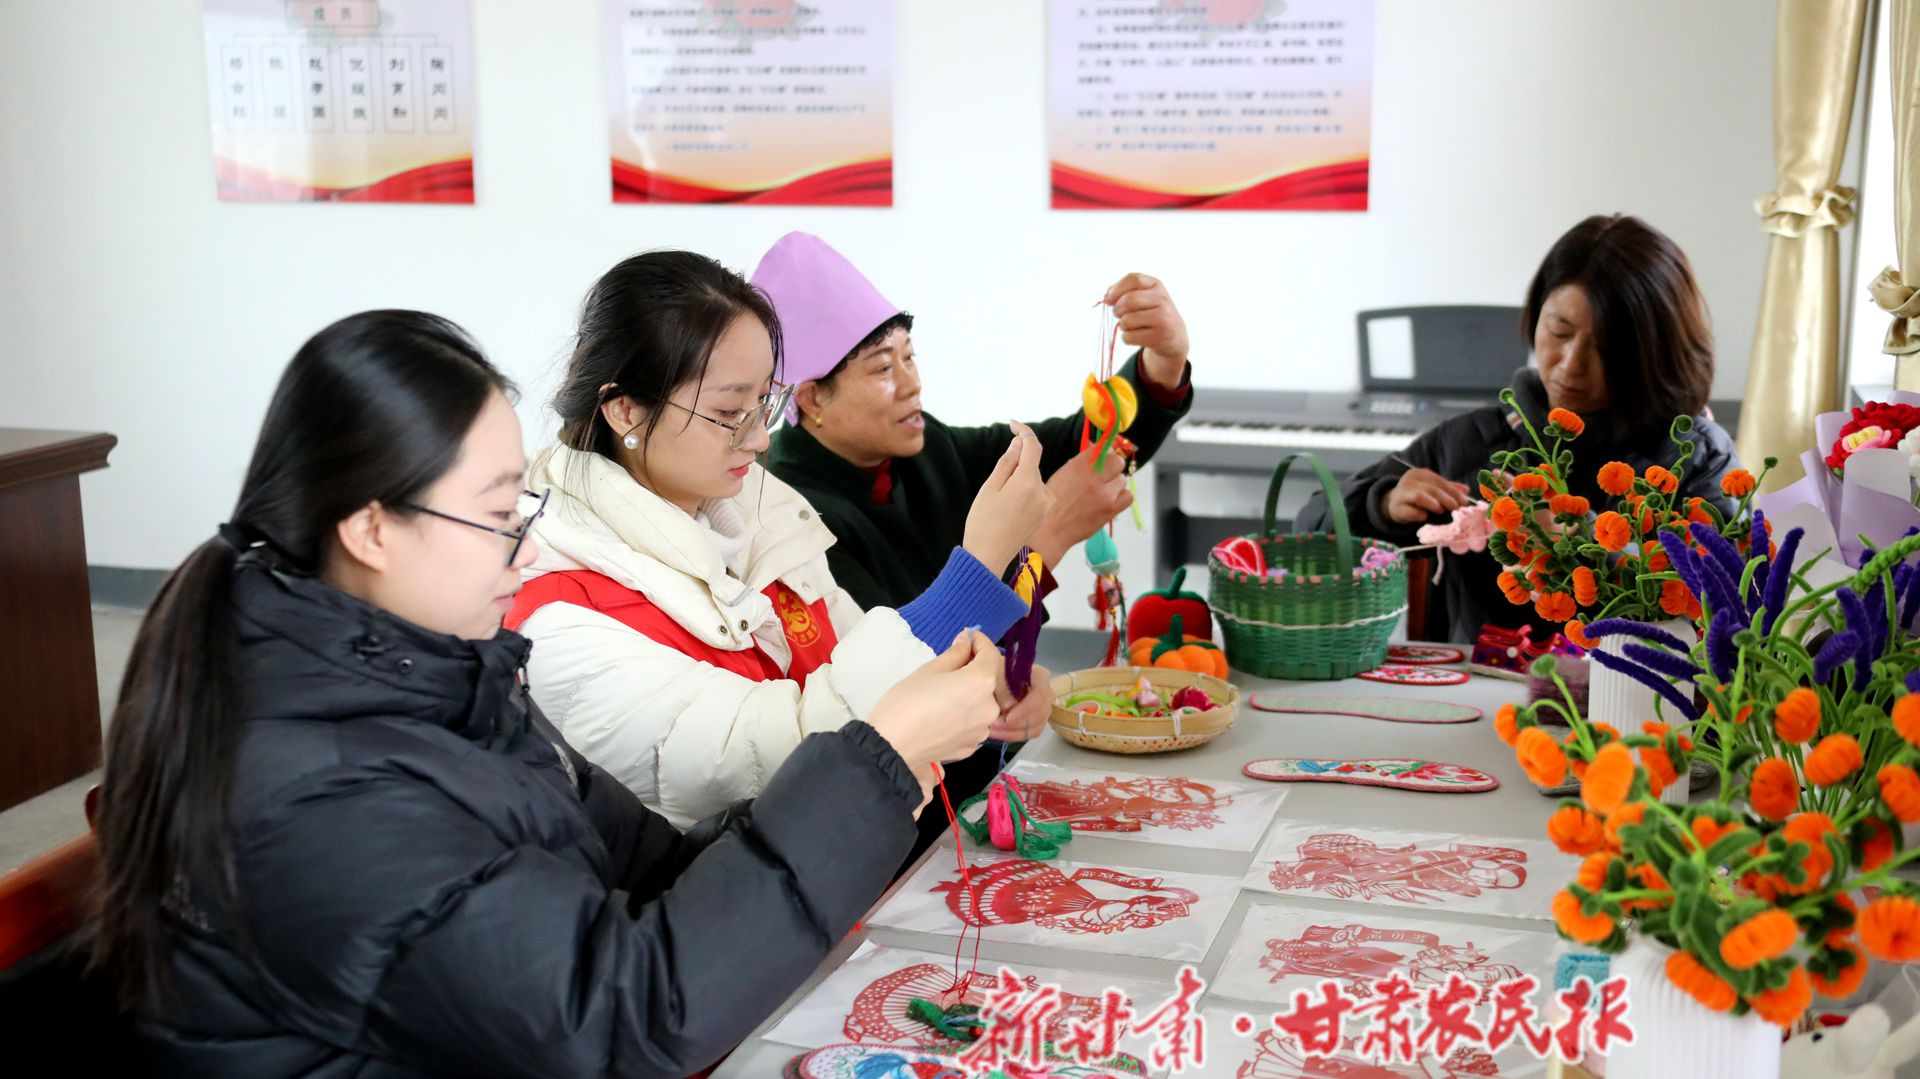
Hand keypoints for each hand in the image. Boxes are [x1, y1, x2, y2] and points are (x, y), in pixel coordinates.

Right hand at [867, 630, 1001, 774]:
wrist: (892, 745)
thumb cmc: (907, 701)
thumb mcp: (929, 670)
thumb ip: (954, 654)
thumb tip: (966, 642)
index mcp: (981, 682)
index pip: (991, 654)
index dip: (979, 641)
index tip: (967, 637)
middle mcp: (989, 707)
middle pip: (989, 681)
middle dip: (975, 670)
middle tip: (953, 665)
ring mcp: (982, 730)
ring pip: (982, 704)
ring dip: (971, 694)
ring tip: (946, 694)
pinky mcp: (971, 747)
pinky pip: (973, 724)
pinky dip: (965, 716)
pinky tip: (944, 716)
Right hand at [963, 421, 1052, 572]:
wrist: (989, 557)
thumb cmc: (983, 523)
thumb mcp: (990, 487)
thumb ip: (1007, 462)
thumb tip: (1019, 444)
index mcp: (1028, 482)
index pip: (1033, 445)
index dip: (1023, 431)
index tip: (1012, 424)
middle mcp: (1043, 492)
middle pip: (1031, 463)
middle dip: (1015, 462)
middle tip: (993, 483)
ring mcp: (1046, 504)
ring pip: (1033, 479)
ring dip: (1018, 479)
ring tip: (998, 502)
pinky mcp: (1043, 514)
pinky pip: (1035, 492)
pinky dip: (1023, 491)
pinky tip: (1007, 509)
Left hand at [988, 664, 1052, 742]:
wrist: (994, 679)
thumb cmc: (998, 671)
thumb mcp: (998, 673)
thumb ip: (1003, 688)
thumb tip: (1008, 706)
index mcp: (1040, 677)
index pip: (1039, 695)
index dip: (1025, 709)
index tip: (1008, 718)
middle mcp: (1046, 694)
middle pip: (1040, 714)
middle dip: (1017, 723)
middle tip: (994, 724)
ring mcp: (1042, 709)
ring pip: (1035, 727)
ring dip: (1013, 732)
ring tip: (992, 730)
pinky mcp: (1035, 721)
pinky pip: (1029, 734)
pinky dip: (1012, 735)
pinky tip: (996, 733)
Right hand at [1029, 445, 1132, 566]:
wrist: (1051, 528)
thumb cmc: (1053, 501)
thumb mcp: (1063, 474)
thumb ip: (1082, 461)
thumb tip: (1095, 446)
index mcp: (1079, 465)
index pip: (1104, 448)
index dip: (1105, 453)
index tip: (1103, 459)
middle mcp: (1094, 477)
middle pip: (1117, 462)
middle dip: (1113, 467)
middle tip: (1105, 475)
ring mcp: (1105, 494)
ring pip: (1122, 480)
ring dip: (1115, 484)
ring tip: (1103, 492)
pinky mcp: (1111, 509)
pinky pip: (1128, 496)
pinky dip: (1121, 497)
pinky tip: (1110, 500)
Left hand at [1103, 273, 1188, 389]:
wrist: (1174, 336)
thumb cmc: (1152, 313)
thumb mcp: (1144, 297)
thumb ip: (1125, 292)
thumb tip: (1106, 296)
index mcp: (1156, 285)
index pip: (1134, 279)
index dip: (1117, 289)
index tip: (1109, 299)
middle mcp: (1162, 300)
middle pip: (1128, 300)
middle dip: (1117, 310)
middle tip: (1119, 315)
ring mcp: (1163, 318)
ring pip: (1126, 321)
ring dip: (1122, 325)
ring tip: (1131, 326)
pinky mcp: (1159, 336)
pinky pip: (1129, 337)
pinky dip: (1126, 338)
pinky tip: (1136, 336)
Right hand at [1383, 467, 1469, 524]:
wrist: (1392, 503)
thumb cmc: (1415, 495)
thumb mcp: (1430, 488)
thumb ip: (1447, 488)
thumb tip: (1466, 490)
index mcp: (1420, 473)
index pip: (1439, 481)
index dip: (1453, 491)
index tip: (1464, 501)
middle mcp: (1410, 480)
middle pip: (1431, 488)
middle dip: (1446, 498)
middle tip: (1456, 507)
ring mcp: (1401, 493)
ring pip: (1419, 496)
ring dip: (1432, 503)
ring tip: (1441, 510)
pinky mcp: (1396, 507)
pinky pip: (1408, 511)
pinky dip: (1417, 514)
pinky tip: (1425, 517)